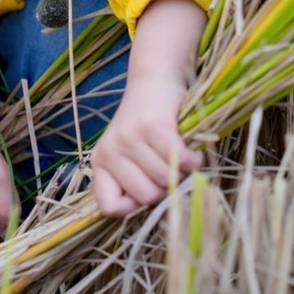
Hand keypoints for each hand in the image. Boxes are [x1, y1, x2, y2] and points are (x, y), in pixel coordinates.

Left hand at [90, 0, 204, 216]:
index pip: (110, 207)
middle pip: (145, 197)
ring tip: (179, 157)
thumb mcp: (131, 157)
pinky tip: (193, 154)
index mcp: (100, 163)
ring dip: (182, 173)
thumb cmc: (146, 126)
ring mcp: (129, 138)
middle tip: (169, 170)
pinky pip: (179, 160)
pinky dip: (193, 161)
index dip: (134, 207)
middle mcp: (110, 151)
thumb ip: (137, 183)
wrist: (154, 80)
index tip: (147, 188)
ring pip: (164, 180)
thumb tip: (161, 213)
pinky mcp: (152, 126)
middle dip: (165, 190)